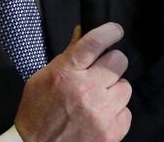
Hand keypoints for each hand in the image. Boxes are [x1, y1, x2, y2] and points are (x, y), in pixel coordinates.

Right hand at [14, 23, 131, 141]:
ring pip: (125, 86)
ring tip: (98, 98)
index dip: (110, 31)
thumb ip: (67, 56)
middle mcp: (86, 90)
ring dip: (113, 89)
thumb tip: (82, 32)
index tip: (116, 31)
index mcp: (66, 73)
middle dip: (111, 63)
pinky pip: (126, 111)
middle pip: (118, 61)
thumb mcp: (43, 78)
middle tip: (100, 72)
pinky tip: (100, 115)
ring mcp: (100, 113)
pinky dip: (115, 112)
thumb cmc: (37, 112)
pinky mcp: (111, 132)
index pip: (95, 42)